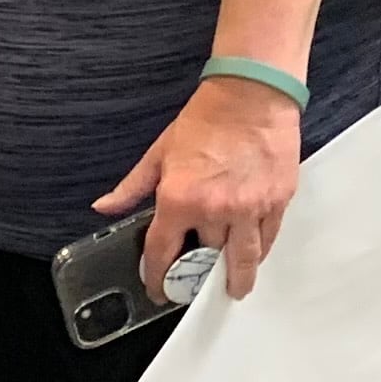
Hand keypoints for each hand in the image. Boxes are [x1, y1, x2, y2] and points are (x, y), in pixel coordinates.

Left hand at [96, 73, 305, 300]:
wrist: (252, 92)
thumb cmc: (206, 118)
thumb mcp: (160, 151)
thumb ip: (132, 186)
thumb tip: (103, 207)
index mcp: (179, 199)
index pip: (163, 254)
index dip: (157, 278)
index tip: (158, 290)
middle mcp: (214, 210)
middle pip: (205, 260)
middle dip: (198, 275)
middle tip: (197, 285)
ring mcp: (249, 208)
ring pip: (243, 259)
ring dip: (236, 278)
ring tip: (234, 288)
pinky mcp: (277, 200)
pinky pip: (268, 238)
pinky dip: (260, 249)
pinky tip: (255, 254)